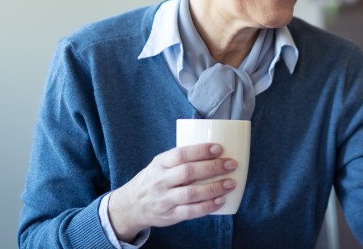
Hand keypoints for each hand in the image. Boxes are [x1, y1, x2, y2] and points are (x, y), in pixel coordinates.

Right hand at [107, 143, 237, 241]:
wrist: (130, 206)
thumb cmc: (153, 180)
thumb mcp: (160, 164)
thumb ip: (180, 158)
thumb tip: (213, 149)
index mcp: (160, 164)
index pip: (180, 154)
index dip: (200, 150)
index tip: (218, 148)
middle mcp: (161, 181)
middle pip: (188, 172)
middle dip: (213, 167)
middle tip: (231, 164)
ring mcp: (165, 199)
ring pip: (191, 193)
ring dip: (214, 188)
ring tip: (231, 183)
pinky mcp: (170, 215)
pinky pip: (191, 211)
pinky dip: (208, 206)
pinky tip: (221, 201)